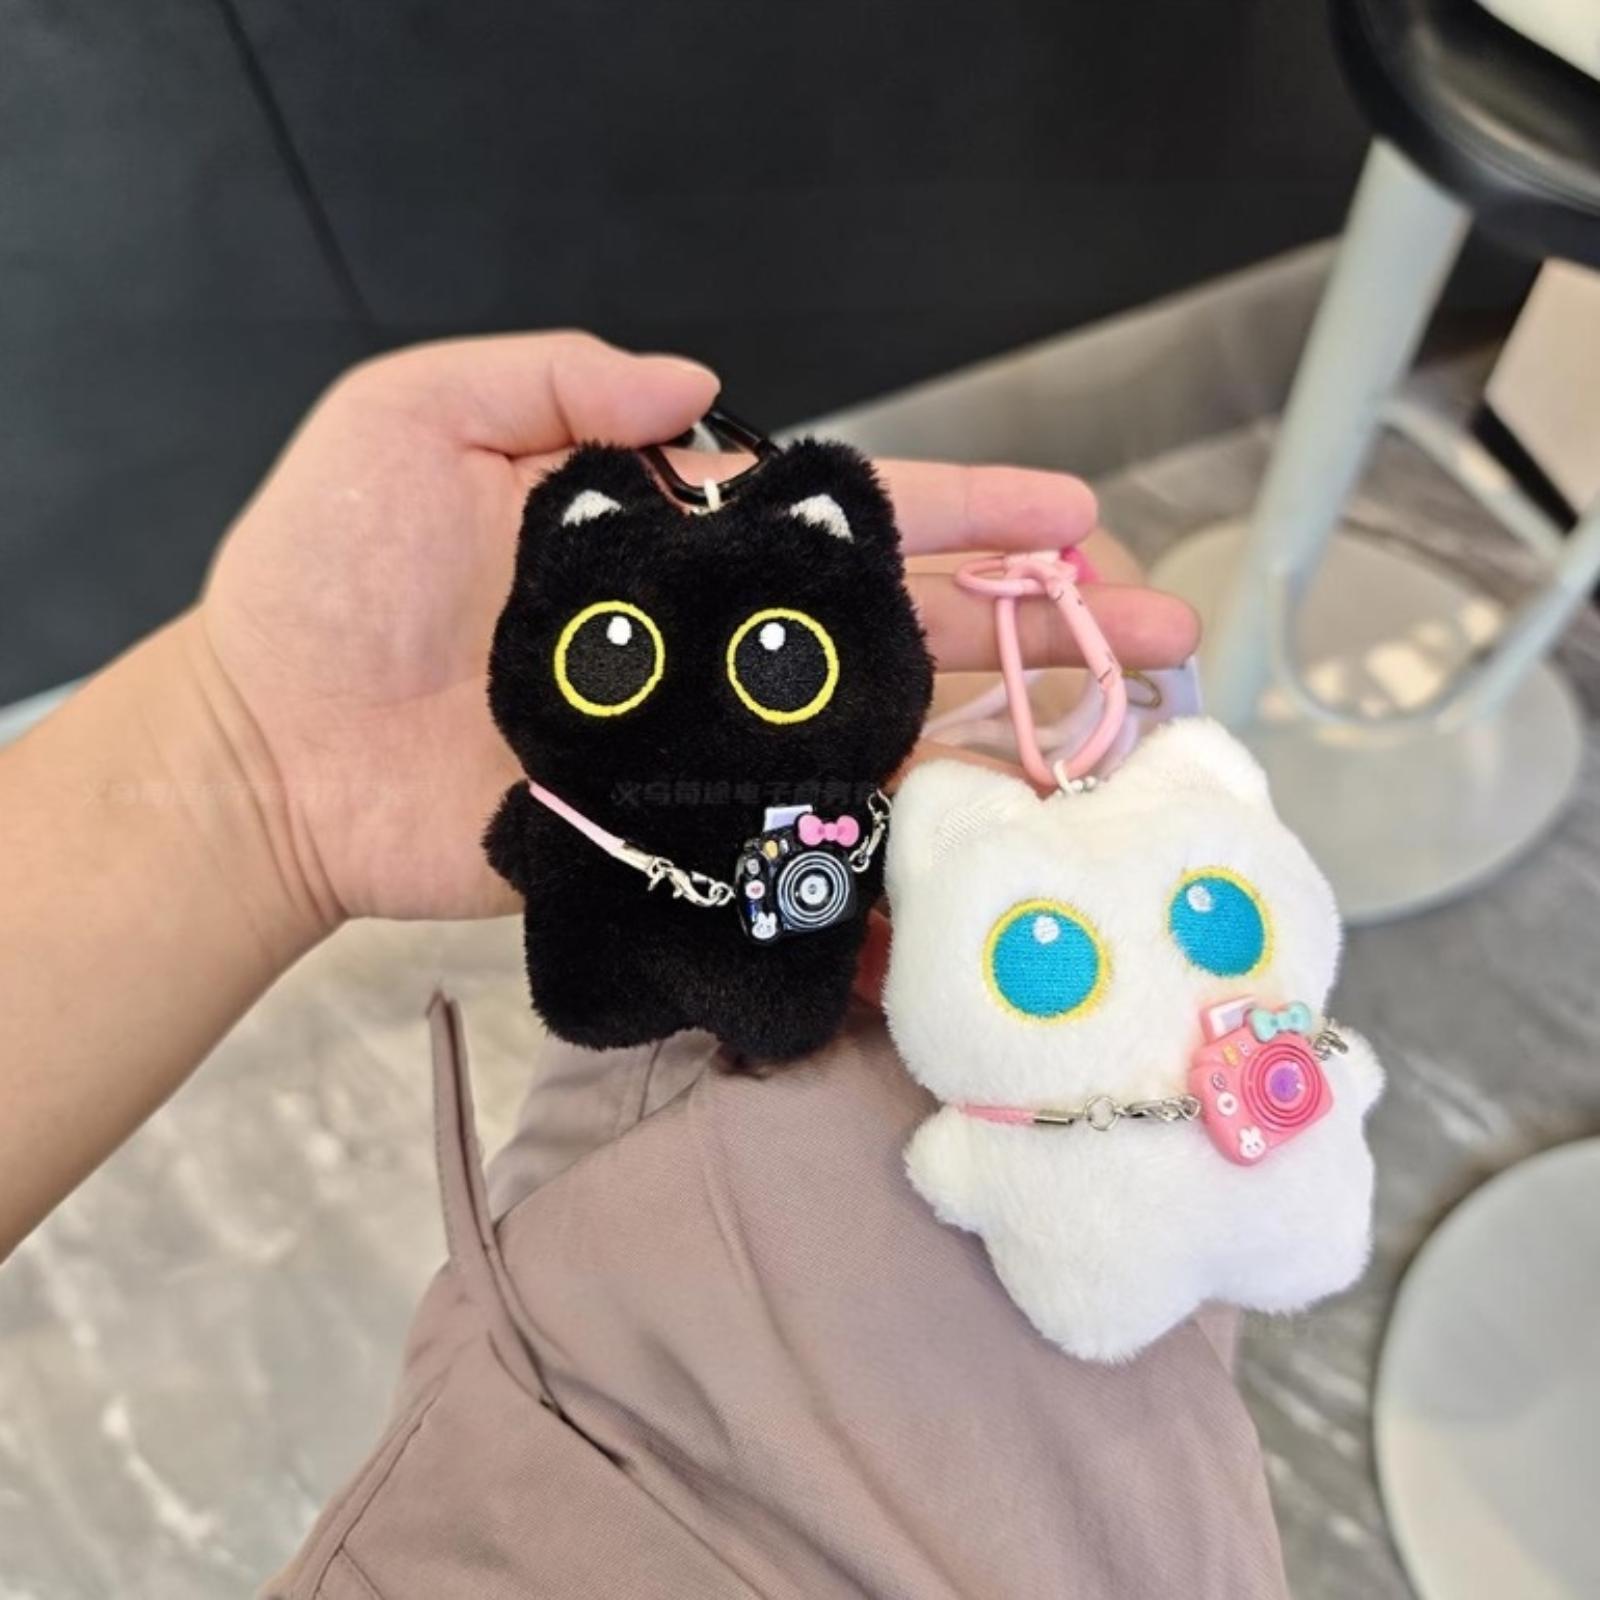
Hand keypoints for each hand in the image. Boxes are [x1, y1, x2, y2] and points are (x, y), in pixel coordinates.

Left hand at [198, 332, 1196, 927]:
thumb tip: (702, 392)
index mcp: (677, 540)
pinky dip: (888, 844)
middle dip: (1035, 626)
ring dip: (1001, 736)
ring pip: (877, 736)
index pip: (849, 519)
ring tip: (1118, 741)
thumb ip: (555, 383)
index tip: (1075, 518)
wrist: (268, 748)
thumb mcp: (417, 420)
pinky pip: (798, 837)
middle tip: (1161, 638)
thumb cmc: (324, 575)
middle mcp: (713, 643)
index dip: (967, 515)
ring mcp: (704, 746)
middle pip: (900, 632)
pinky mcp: (674, 834)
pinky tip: (984, 849)